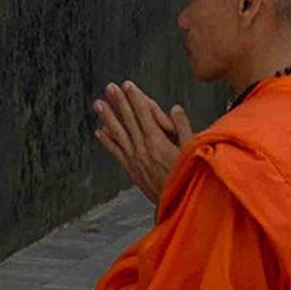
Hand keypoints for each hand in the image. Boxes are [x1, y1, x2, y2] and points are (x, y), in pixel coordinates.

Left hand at [93, 79, 193, 204]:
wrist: (177, 204)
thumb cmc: (187, 176)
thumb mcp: (192, 149)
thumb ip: (183, 127)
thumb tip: (175, 108)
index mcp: (158, 142)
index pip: (143, 114)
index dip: (135, 98)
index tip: (128, 85)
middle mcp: (143, 148)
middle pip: (128, 120)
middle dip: (119, 102)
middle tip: (110, 87)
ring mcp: (135, 159)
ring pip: (118, 133)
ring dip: (108, 117)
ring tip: (98, 104)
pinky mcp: (131, 169)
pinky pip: (116, 152)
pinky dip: (107, 141)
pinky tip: (99, 131)